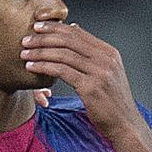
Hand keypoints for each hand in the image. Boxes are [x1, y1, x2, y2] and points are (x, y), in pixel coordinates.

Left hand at [20, 21, 140, 136]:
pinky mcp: (90, 87)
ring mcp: (99, 73)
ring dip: (40, 53)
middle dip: (44, 38)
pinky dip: (44, 67)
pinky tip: (32, 67)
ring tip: (25, 54)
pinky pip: (61, 71)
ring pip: (63, 55)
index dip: (55, 27)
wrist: (126, 124)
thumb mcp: (108, 72)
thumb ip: (92, 52)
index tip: (38, 26)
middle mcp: (105, 59)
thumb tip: (75, 27)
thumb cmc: (113, 101)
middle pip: (68, 40)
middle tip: (26, 40)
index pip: (78, 33)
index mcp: (109, 52)